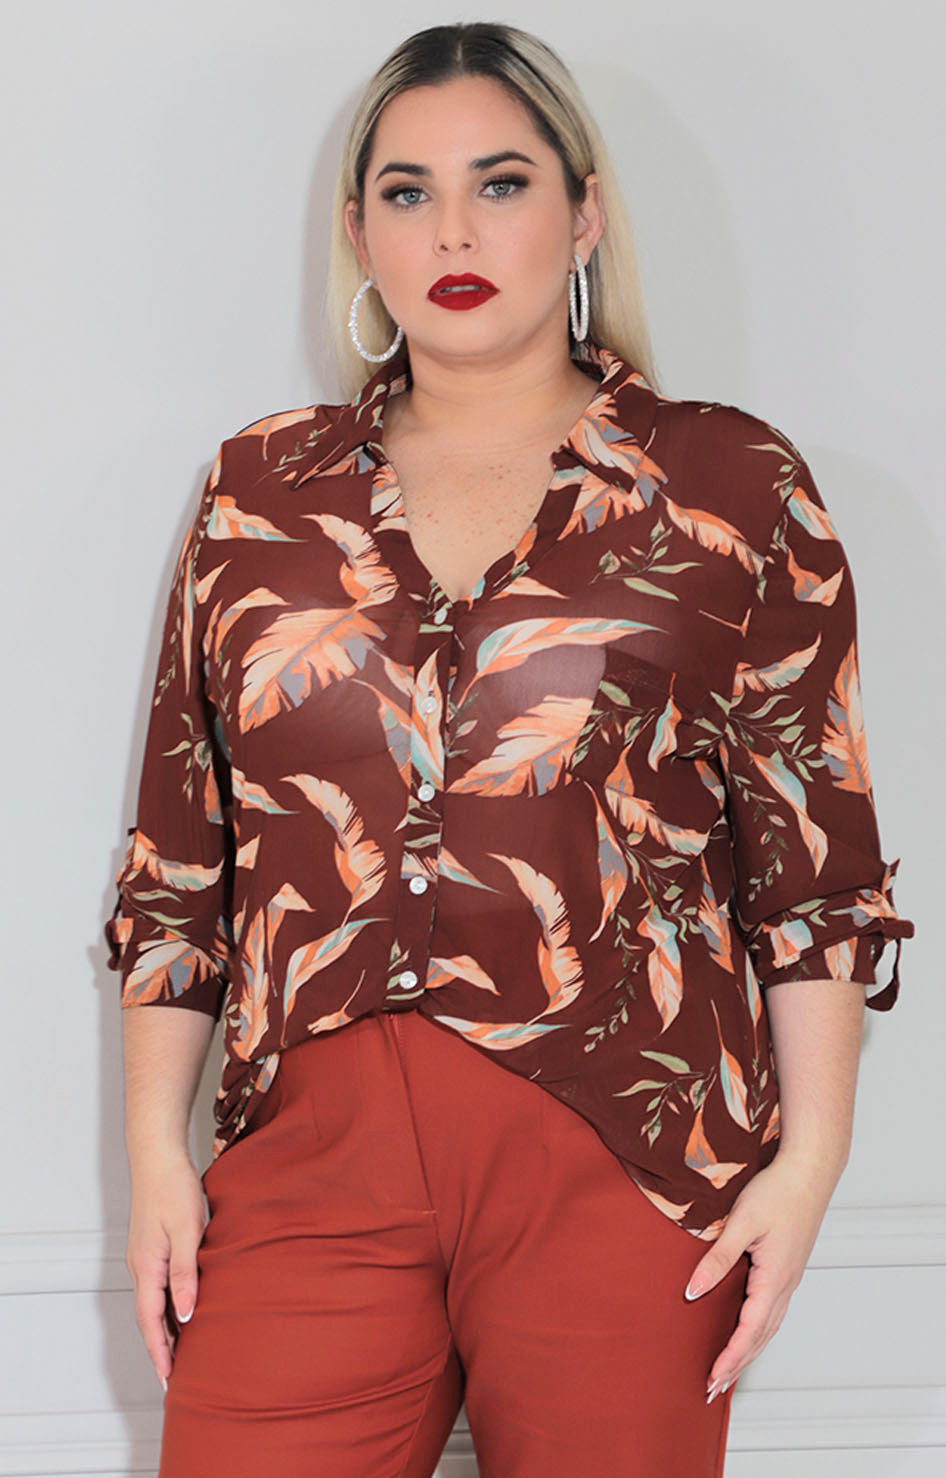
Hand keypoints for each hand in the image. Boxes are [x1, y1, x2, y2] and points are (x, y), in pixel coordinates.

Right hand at [125, 1149, 209, 1391]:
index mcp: (147, 1266)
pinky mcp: (151, 1248)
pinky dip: (165, 1307)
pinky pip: (156, 1287)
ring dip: (163, 1330)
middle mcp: (140, 1266)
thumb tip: (187, 1314)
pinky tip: (180, 1311)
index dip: (160, 1351)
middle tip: (173, 1379)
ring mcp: (144, 1257)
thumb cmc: (174, 1188)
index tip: (169, 1379)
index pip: (151, 1320)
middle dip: (160, 1349)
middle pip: (148, 1318)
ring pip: (151, 1303)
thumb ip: (186, 1273)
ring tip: (180, 1355)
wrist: (158, 1156)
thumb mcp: (187, 1230)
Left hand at [685, 1152, 837, 1398]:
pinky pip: (773, 1311)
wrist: (809, 1171)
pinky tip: (749, 1333)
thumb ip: (717, 1259)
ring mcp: (790, 1277)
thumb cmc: (776, 1192)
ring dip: (749, 1352)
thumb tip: (692, 1291)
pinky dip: (759, 1332)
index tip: (711, 1379)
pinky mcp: (788, 1267)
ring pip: (769, 1327)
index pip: (749, 1331)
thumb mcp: (741, 1224)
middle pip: (761, 1338)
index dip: (729, 1358)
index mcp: (774, 1278)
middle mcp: (785, 1285)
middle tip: (714, 1389)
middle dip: (738, 1366)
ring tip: (729, 1371)